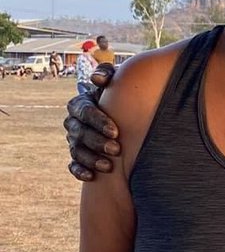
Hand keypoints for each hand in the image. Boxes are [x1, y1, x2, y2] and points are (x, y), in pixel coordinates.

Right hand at [64, 65, 119, 180]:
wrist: (126, 118)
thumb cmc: (122, 98)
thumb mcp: (118, 83)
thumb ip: (108, 75)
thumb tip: (97, 79)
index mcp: (80, 104)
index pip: (84, 111)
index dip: (98, 121)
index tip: (116, 131)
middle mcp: (74, 122)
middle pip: (79, 133)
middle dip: (97, 142)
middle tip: (116, 150)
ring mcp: (74, 141)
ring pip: (76, 150)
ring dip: (91, 159)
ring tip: (109, 166)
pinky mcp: (77, 158)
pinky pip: (73, 165)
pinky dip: (80, 171)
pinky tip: (91, 176)